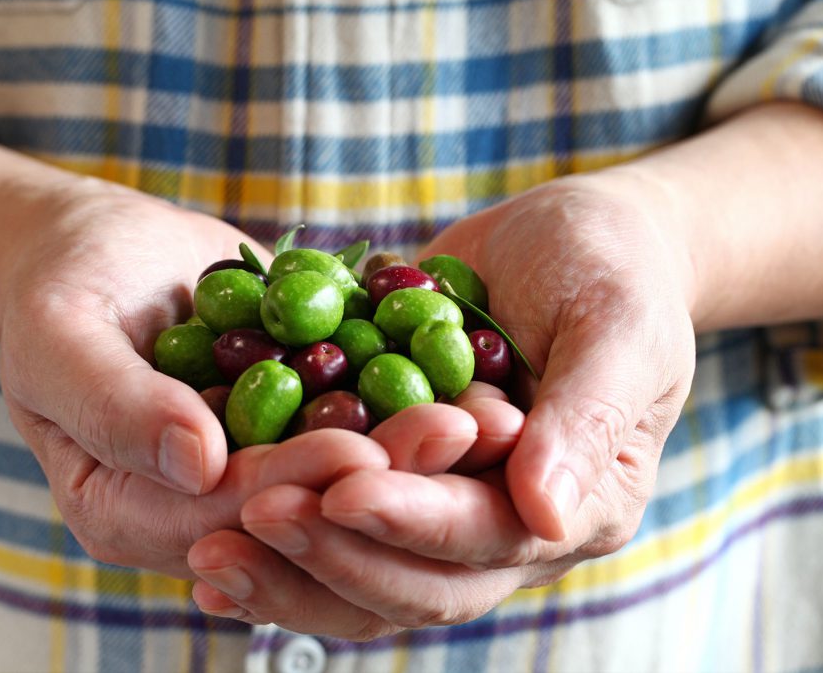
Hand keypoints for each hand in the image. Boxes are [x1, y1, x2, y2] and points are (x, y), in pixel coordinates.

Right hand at [0, 186, 482, 576]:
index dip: (290, 484)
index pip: (218, 515)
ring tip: (489, 416)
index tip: (362, 450)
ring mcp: (248, 479)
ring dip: (416, 453)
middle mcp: (194, 515)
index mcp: (124, 514)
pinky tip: (474, 385)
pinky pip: (354, 429)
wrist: (102, 252)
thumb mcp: (60, 334)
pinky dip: (411, 408)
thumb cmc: (62, 286)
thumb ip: (115, 403)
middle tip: (460, 431)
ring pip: (340, 481)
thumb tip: (196, 463)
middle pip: (295, 509)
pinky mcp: (290, 437)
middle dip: (378, 477)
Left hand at [188, 170, 696, 636]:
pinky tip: (205, 539)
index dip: (414, 521)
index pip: (487, 537)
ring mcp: (446, 508)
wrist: (572, 242)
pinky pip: (334, 525)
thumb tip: (545, 512)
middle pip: (416, 580)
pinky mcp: (397, 479)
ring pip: (363, 573)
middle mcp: (506, 527)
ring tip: (206, 554)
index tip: (340, 491)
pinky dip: (276, 541)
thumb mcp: (617, 325)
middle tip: (252, 520)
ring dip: (288, 569)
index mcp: (576, 506)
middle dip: (333, 554)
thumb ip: (586, 417)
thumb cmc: (614, 271)